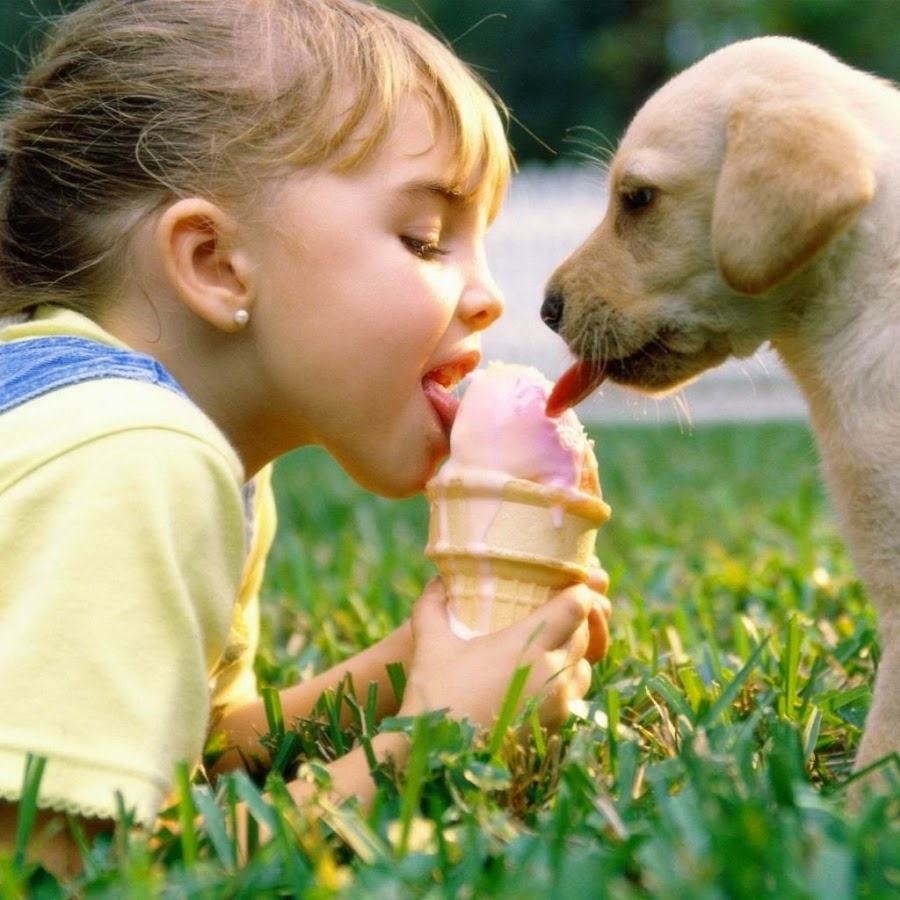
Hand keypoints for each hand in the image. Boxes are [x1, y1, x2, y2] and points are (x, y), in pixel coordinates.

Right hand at [399, 574, 610, 731]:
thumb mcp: (431, 643)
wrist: (439, 759)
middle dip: (572, 621)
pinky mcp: (556, 728)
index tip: (570, 583)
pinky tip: (538, 680)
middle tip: (552, 610)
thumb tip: (436, 581)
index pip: (576, 607)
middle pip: (582, 635)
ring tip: (545, 647)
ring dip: (571, 653)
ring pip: (582, 666)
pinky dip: (564, 682)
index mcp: (529, 645)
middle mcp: (552, 673)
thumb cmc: (436, 695)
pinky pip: (574, 696)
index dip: (578, 591)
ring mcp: (558, 704)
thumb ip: (433, 606)